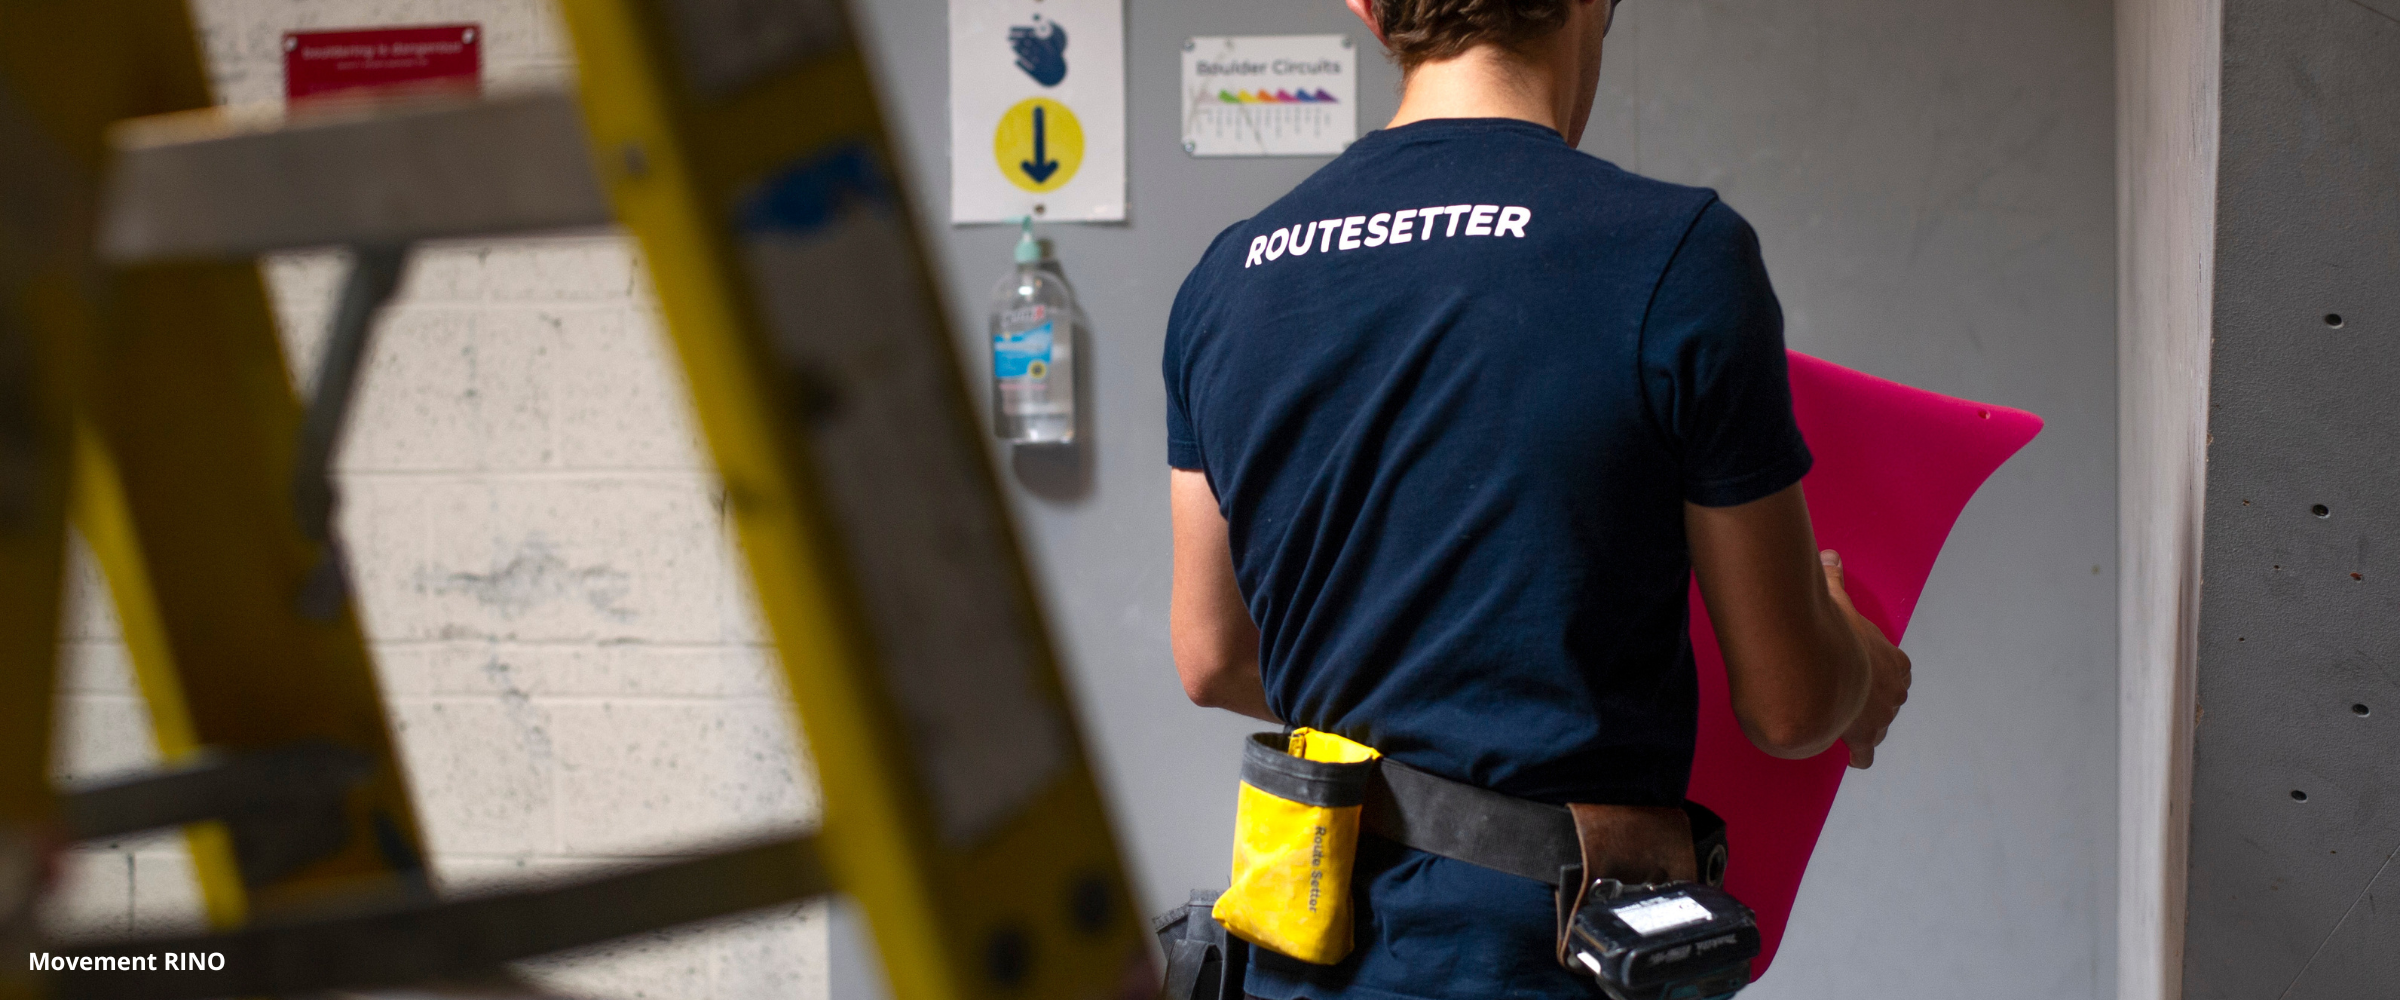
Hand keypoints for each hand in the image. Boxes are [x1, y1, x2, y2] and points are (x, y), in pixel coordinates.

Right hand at [1821, 550, 1910, 767]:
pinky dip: (1860, 755)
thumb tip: (1829, 554)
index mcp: (1895, 662)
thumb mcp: (1836, 603)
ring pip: (1880, 726)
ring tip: (1850, 727)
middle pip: (1891, 700)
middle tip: (1853, 700)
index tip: (1865, 674)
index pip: (1898, 672)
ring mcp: (1881, 717)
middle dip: (1874, 701)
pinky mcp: (1862, 738)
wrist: (1823, 675)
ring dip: (1866, 726)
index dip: (1882, 674)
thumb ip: (1835, 581)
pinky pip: (1866, 754)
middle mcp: (1895, 692)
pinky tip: (1854, 758)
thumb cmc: (1833, 637)